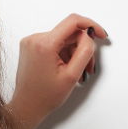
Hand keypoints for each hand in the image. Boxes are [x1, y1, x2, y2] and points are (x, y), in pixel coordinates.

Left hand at [10, 13, 106, 128]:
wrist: (27, 106)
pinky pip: (54, 44)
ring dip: (73, 53)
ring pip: (63, 39)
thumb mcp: (72, 75)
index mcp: (44, 44)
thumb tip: (89, 36)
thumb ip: (85, 51)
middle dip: (82, 48)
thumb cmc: (45, 96)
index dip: (91, 25)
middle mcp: (35, 39)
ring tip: (75, 73)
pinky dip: (63, 54)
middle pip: (69, 33)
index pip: (73, 21)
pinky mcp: (31, 46)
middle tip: (88, 67)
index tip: (100, 34)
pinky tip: (65, 68)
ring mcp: (31, 42)